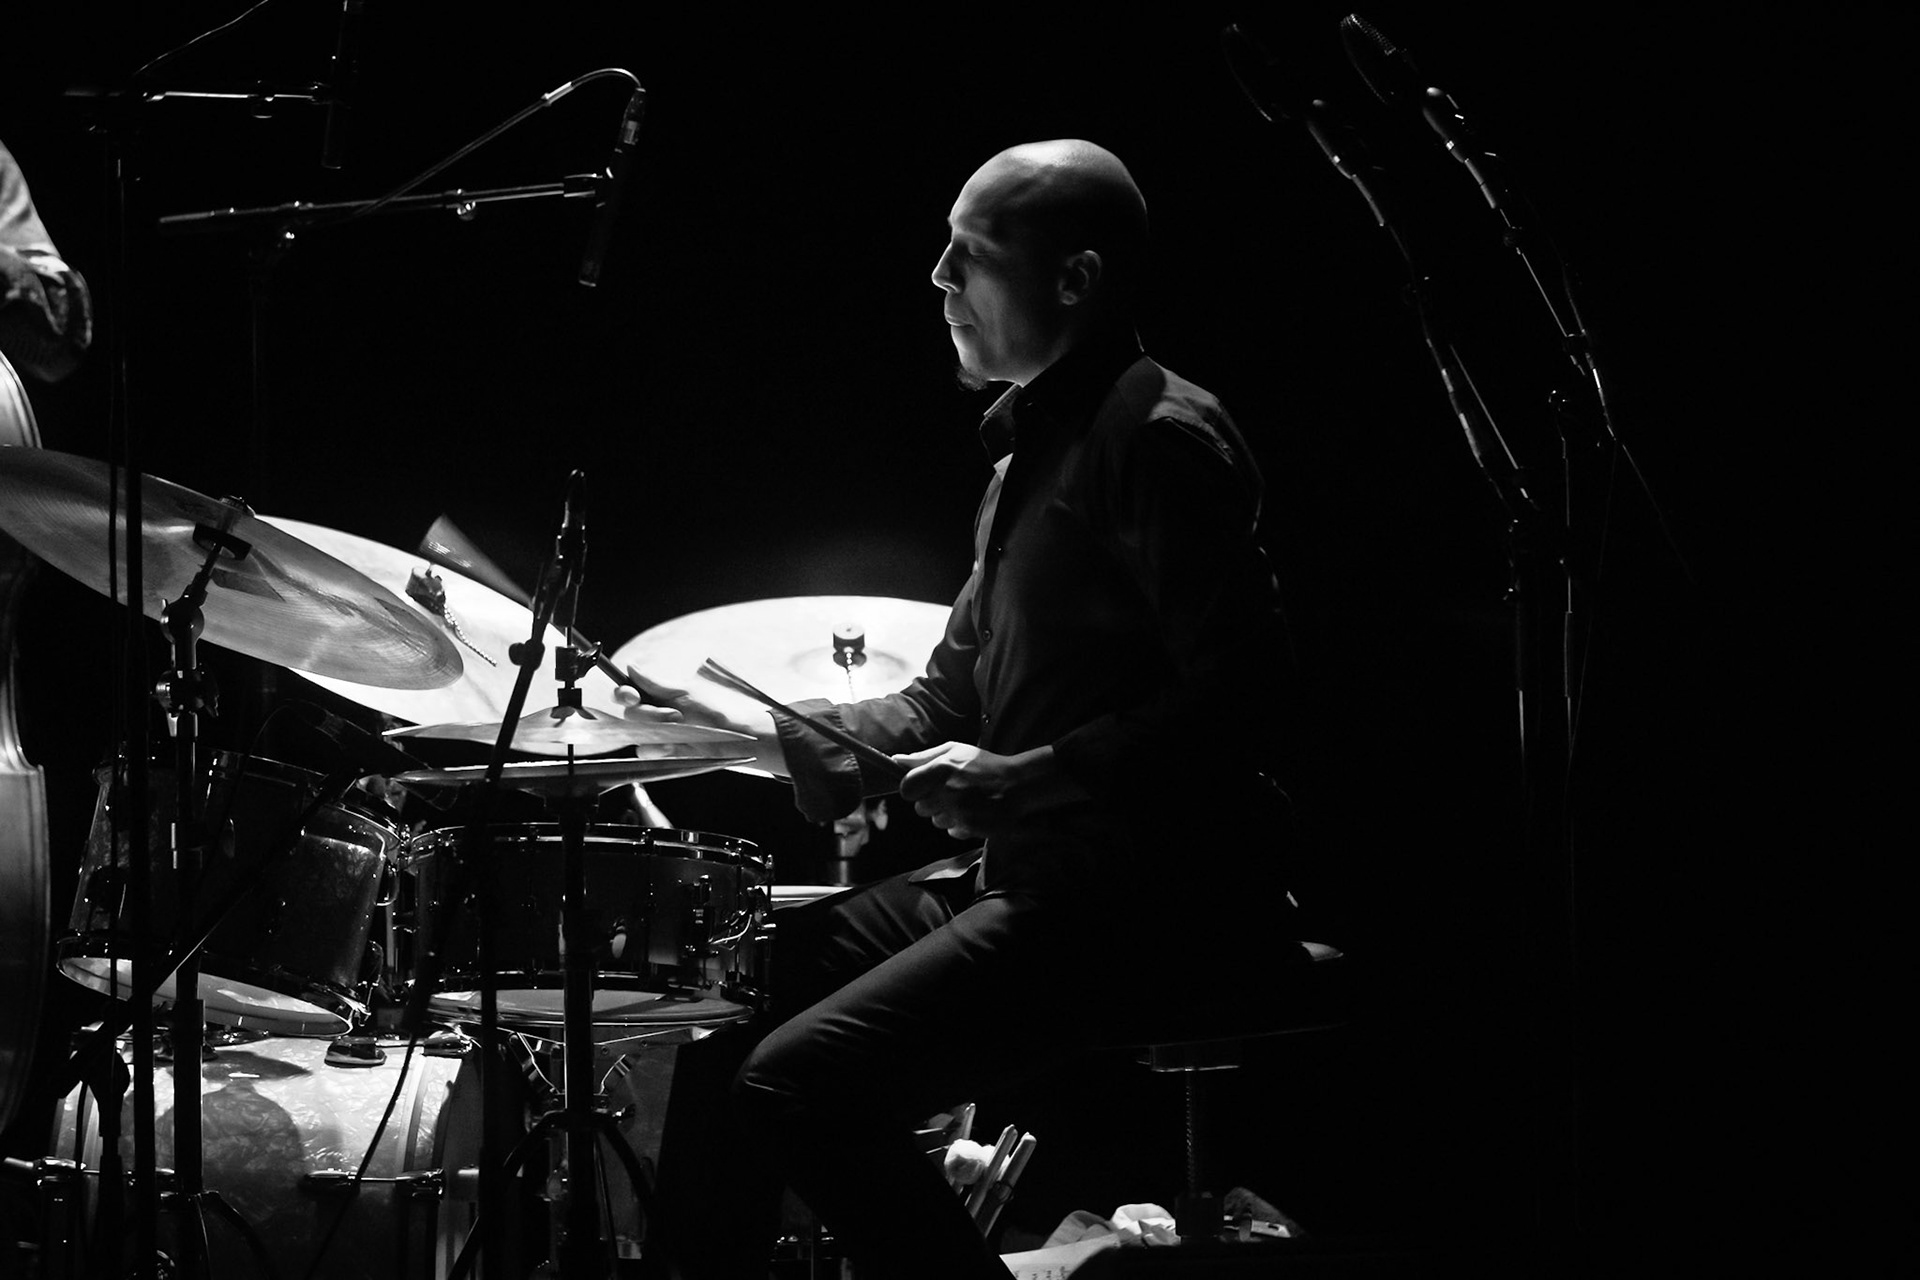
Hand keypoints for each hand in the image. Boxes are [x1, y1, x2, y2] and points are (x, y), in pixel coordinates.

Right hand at [615, 664, 787, 774]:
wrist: (733, 738)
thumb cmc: (713, 711)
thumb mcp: (685, 694)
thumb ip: (655, 684)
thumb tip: (631, 667)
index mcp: (657, 696)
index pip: (627, 693)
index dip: (624, 694)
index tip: (632, 696)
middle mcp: (653, 714)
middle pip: (630, 714)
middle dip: (648, 714)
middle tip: (674, 715)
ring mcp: (657, 734)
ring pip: (635, 734)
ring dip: (654, 732)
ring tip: (678, 729)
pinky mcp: (662, 752)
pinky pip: (645, 752)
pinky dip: (656, 749)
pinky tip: (671, 746)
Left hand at [895, 742, 1069, 841]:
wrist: (1018, 784)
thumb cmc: (984, 765)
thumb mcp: (955, 751)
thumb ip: (924, 757)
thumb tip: (896, 760)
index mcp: (941, 769)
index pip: (906, 788)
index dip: (913, 788)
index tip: (922, 786)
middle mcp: (948, 792)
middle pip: (920, 808)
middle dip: (931, 801)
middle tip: (950, 791)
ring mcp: (959, 812)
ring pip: (935, 821)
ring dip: (946, 813)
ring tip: (964, 800)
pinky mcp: (970, 828)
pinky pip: (952, 831)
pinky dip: (960, 824)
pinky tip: (973, 811)